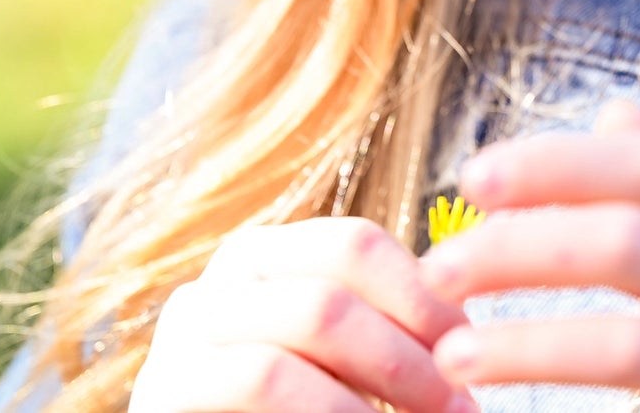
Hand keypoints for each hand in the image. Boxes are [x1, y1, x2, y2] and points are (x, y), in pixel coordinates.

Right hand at [130, 216, 475, 412]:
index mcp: (266, 253)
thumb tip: (467, 331)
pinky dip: (332, 409)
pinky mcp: (167, 389)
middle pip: (337, 283)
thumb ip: (377, 332)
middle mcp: (220, 276)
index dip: (421, 292)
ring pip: (311, 318)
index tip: (471, 345)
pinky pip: (265, 377)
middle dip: (411, 347)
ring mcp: (185, 331)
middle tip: (462, 403)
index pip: (356, 243)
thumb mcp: (333, 364)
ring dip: (388, 376)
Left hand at [422, 102, 639, 412]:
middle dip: (523, 237)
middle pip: (631, 224)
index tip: (476, 177)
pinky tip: (508, 383)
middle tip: (442, 262)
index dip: (557, 160)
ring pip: (636, 309)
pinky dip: (566, 373)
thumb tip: (616, 119)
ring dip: (528, 321)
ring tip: (453, 338)